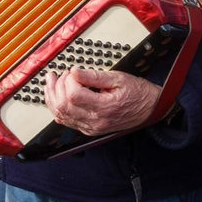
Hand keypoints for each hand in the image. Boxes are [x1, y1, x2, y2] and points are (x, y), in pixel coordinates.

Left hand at [45, 68, 162, 136]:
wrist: (150, 109)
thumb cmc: (137, 93)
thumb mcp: (119, 78)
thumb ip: (95, 76)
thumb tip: (74, 71)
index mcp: (104, 107)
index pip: (74, 95)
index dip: (69, 80)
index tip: (74, 71)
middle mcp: (96, 121)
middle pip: (64, 106)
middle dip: (56, 87)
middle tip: (59, 75)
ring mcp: (91, 127)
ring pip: (61, 115)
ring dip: (52, 98)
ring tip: (51, 83)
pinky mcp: (90, 129)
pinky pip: (67, 121)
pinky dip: (57, 109)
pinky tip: (55, 98)